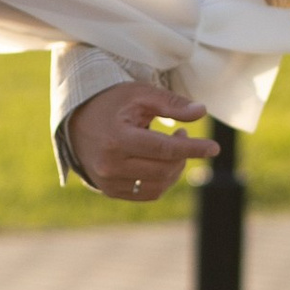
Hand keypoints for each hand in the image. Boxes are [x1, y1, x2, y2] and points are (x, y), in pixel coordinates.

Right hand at [67, 80, 216, 200]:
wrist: (75, 121)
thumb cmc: (111, 103)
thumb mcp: (140, 95)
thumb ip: (171, 103)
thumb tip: (202, 112)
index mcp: (117, 139)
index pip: (164, 149)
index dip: (192, 148)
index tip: (213, 148)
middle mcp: (110, 165)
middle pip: (164, 168)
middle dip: (183, 154)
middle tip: (183, 134)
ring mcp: (108, 181)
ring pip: (159, 185)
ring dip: (174, 169)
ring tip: (172, 148)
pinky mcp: (109, 191)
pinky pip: (147, 193)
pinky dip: (162, 180)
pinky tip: (162, 163)